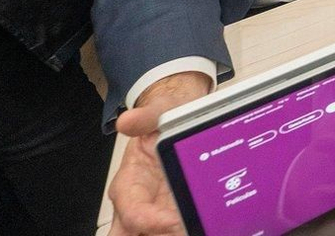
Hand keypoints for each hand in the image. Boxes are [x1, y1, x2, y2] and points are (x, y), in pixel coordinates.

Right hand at [109, 71, 212, 234]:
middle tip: (185, 228)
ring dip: (175, 232)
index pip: (133, 214)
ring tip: (199, 225)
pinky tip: (207, 223)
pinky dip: (189, 226)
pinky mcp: (175, 213)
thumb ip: (145, 117)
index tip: (175, 221)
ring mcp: (158, 212)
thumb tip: (128, 121)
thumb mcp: (158, 111)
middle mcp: (139, 203)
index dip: (152, 222)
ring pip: (154, 235)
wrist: (179, 114)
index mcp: (128, 184)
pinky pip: (175, 229)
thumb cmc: (164, 117)